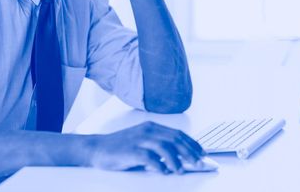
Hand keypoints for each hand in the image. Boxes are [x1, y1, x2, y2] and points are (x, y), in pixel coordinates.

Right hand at [86, 121, 204, 173]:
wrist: (97, 148)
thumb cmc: (121, 147)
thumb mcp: (142, 142)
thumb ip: (158, 146)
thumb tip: (180, 158)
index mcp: (152, 127)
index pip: (177, 134)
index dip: (192, 143)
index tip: (202, 153)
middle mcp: (147, 131)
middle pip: (174, 139)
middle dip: (189, 152)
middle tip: (198, 163)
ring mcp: (139, 140)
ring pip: (164, 147)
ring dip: (176, 160)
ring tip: (181, 170)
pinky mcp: (130, 151)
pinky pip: (149, 157)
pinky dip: (159, 165)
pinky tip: (164, 172)